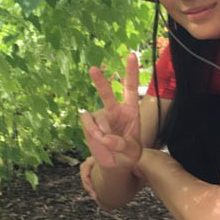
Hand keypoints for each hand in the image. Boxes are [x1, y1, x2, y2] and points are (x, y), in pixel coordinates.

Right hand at [80, 52, 141, 170]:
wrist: (116, 163)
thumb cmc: (129, 154)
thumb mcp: (132, 152)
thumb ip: (122, 145)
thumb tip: (106, 138)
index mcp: (131, 111)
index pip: (131, 88)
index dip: (131, 72)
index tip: (131, 55)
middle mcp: (115, 109)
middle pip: (107, 93)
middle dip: (100, 81)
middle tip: (93, 69)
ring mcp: (101, 114)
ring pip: (97, 120)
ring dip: (101, 134)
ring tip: (108, 143)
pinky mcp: (89, 122)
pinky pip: (87, 124)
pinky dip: (92, 133)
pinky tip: (98, 139)